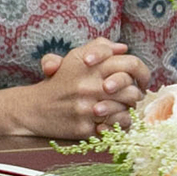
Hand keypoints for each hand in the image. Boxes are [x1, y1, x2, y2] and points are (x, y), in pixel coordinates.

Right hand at [0, 42, 152, 141]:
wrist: (34, 108)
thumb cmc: (59, 81)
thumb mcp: (75, 58)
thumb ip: (99, 48)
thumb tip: (122, 48)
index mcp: (89, 64)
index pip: (131, 64)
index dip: (142, 72)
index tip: (141, 80)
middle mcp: (89, 84)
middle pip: (132, 90)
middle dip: (134, 94)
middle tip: (129, 96)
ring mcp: (87, 107)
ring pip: (127, 110)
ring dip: (127, 110)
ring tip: (121, 109)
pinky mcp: (85, 127)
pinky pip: (116, 127)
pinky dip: (118, 124)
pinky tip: (112, 120)